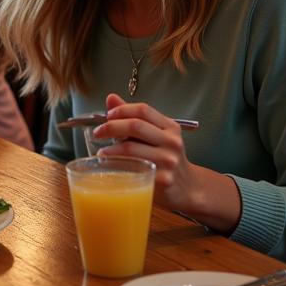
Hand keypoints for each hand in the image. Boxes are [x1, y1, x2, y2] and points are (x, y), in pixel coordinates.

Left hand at [92, 93, 198, 210]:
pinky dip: (116, 164)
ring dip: (109, 149)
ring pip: (130, 148)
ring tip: (101, 152)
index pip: (142, 110)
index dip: (122, 109)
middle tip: (97, 132)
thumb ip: (133, 117)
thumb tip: (111, 98)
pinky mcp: (163, 179)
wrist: (187, 187)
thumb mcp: (154, 135)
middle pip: (135, 126)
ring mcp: (169, 161)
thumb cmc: (165, 158)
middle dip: (110, 127)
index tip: (107, 115)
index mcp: (170, 127)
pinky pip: (133, 168)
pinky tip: (110, 164)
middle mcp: (172, 142)